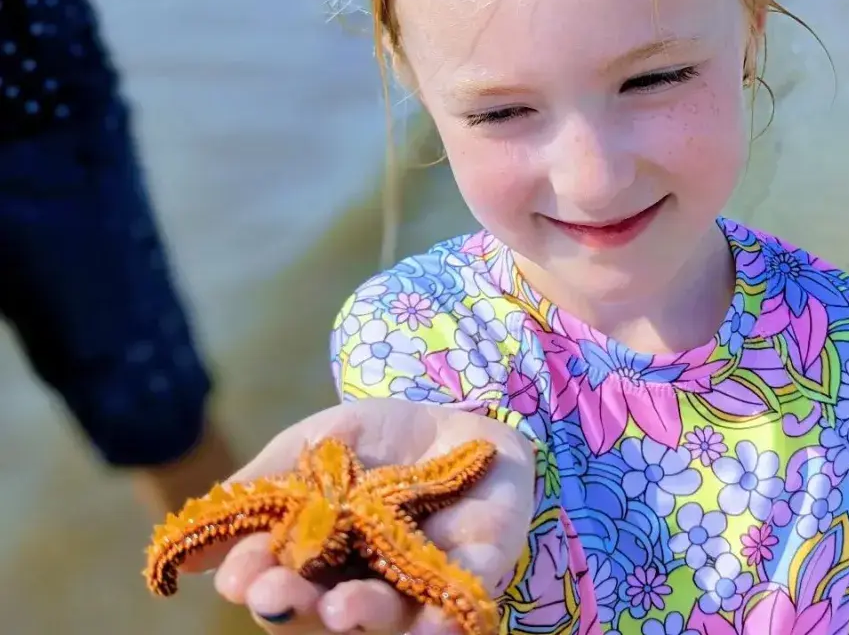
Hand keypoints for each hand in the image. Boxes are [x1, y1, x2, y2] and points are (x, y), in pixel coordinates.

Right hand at [192, 398, 534, 633]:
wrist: (457, 414)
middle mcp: (364, 582)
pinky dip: (446, 618)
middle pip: (325, 611)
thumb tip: (189, 550)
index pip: (277, 581)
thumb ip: (265, 487)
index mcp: (317, 560)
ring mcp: (421, 581)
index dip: (255, 580)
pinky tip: (432, 625)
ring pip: (390, 617)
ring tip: (341, 608)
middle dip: (297, 606)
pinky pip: (462, 602)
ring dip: (364, 616)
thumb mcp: (314, 445)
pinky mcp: (479, 569)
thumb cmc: (377, 440)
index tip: (236, 576)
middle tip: (274, 596)